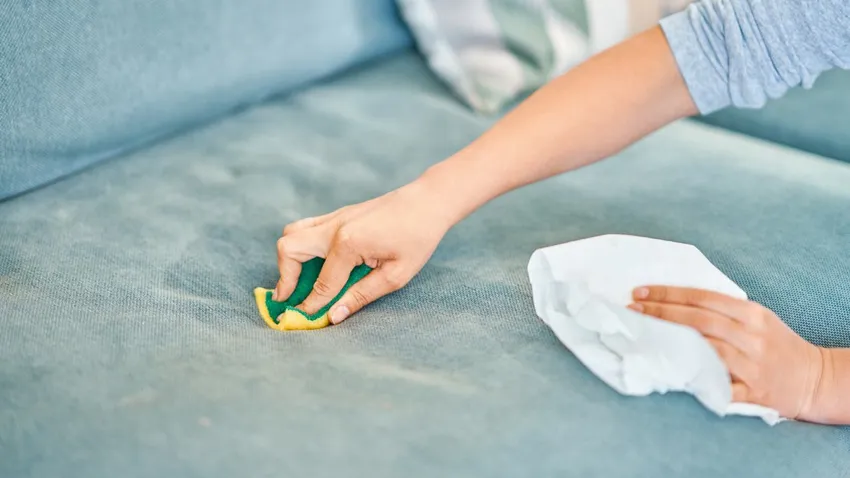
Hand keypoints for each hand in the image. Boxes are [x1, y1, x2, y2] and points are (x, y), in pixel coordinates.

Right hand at [274, 179, 455, 324]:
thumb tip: (334, 316)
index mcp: (347, 244)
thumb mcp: (396, 275)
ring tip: (297, 282)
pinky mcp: (338, 215)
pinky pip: (306, 228)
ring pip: (292, 234)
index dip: (311, 305)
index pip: (321, 283)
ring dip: (289, 259)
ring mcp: (334, 218)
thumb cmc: (418, 238)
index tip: (300, 320)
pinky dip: (301, 247)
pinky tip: (314, 265)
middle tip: (289, 299)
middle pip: (289, 249)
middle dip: (285, 277)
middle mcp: (334, 228)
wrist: (428, 201)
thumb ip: (361, 295)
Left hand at [628, 286, 826, 421]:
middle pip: (700, 320)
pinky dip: (699, 381)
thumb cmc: (778, 346)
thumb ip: (724, 311)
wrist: (815, 379)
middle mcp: (752, 337)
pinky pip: (721, 386)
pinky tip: (672, 375)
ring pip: (708, 349)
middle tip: (633, 309)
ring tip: (644, 335)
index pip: (703, 298)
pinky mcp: (754, 392)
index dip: (669, 294)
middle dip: (662, 312)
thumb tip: (677, 302)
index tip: (641, 291)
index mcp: (751, 314)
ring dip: (673, 342)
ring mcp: (753, 365)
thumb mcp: (758, 319)